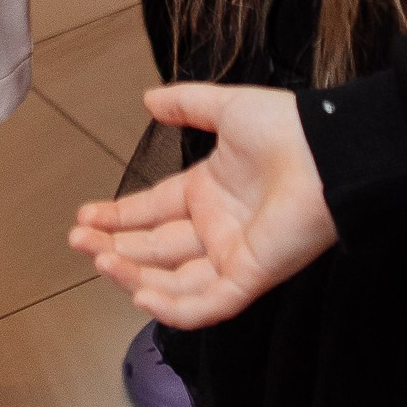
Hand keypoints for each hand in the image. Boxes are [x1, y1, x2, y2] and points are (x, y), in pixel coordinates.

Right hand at [68, 83, 337, 328]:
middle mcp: (216, 228)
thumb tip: (148, 99)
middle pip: (154, 249)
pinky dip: (173, 307)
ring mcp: (232, 255)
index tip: (84, 216)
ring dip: (132, 275)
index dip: (117, 216)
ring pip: (172, 281)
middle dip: (114, 247)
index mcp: (208, 192)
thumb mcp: (227, 109)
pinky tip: (140, 294)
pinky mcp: (249, 276)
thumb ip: (187, 104)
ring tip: (98, 260)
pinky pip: (207, 304)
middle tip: (78, 241)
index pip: (152, 211)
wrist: (328, 151)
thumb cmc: (288, 129)